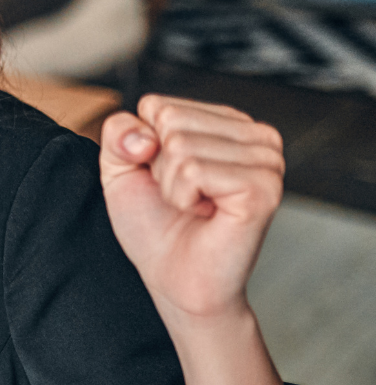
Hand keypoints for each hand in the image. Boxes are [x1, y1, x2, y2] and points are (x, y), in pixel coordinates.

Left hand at [100, 95, 284, 320]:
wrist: (175, 280)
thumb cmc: (155, 226)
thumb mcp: (121, 169)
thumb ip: (119, 132)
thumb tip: (145, 134)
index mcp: (227, 122)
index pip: (158, 105)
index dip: (144, 148)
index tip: (166, 179)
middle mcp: (255, 135)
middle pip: (169, 120)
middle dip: (158, 166)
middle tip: (181, 197)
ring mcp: (265, 159)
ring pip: (180, 144)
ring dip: (172, 186)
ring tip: (195, 207)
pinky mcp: (263, 186)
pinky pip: (193, 171)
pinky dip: (183, 198)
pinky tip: (206, 214)